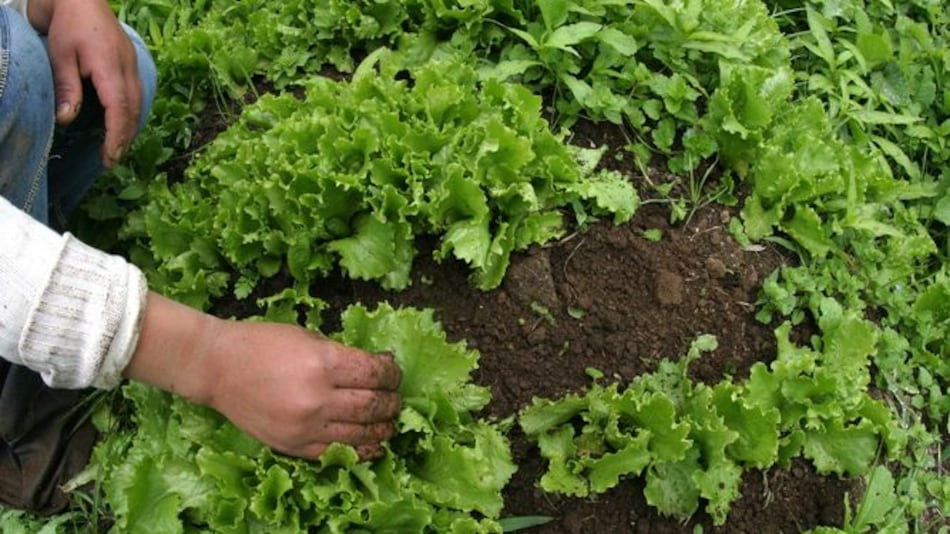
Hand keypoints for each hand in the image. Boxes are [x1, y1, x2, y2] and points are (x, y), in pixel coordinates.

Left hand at [29, 0, 141, 167]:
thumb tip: (67, 119)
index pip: (119, 109)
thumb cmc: (68, 25)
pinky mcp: (131, 65)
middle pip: (133, 111)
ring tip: (117, 149)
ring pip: (138, 104)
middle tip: (112, 162)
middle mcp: (128, 69)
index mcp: (110, 67)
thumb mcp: (60, 55)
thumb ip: (67, 87)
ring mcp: (133, 66)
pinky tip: (122, 125)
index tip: (110, 157)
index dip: (116, 136)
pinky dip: (131, 114)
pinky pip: (137, 95)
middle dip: (124, 139)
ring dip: (129, 129)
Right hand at [203, 321, 401, 459]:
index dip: (392, 374)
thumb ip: (342, 356)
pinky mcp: (294, 446)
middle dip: (391, 402)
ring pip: (360, 434)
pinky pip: (336, 452)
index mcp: (323, 363)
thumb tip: (378, 367)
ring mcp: (305, 426)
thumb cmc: (261, 344)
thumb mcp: (308, 338)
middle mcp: (317, 398)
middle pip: (372, 406)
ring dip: (382, 428)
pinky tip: (371, 444)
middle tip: (395, 398)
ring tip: (389, 422)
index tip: (393, 372)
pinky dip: (359, 450)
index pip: (375, 374)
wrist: (216, 368)